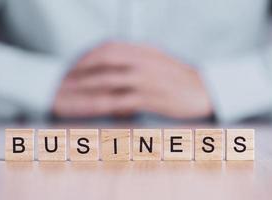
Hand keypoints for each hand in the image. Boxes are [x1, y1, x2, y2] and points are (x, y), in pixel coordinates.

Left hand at [52, 42, 212, 118]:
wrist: (203, 91)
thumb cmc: (180, 77)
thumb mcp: (160, 59)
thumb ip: (139, 55)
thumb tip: (120, 54)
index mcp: (144, 51)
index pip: (110, 47)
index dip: (90, 54)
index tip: (77, 61)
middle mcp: (143, 62)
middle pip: (105, 61)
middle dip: (83, 67)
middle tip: (68, 75)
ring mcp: (145, 81)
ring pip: (110, 80)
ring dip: (89, 86)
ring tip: (74, 92)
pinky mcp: (149, 99)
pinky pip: (122, 101)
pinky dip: (105, 103)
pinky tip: (94, 107)